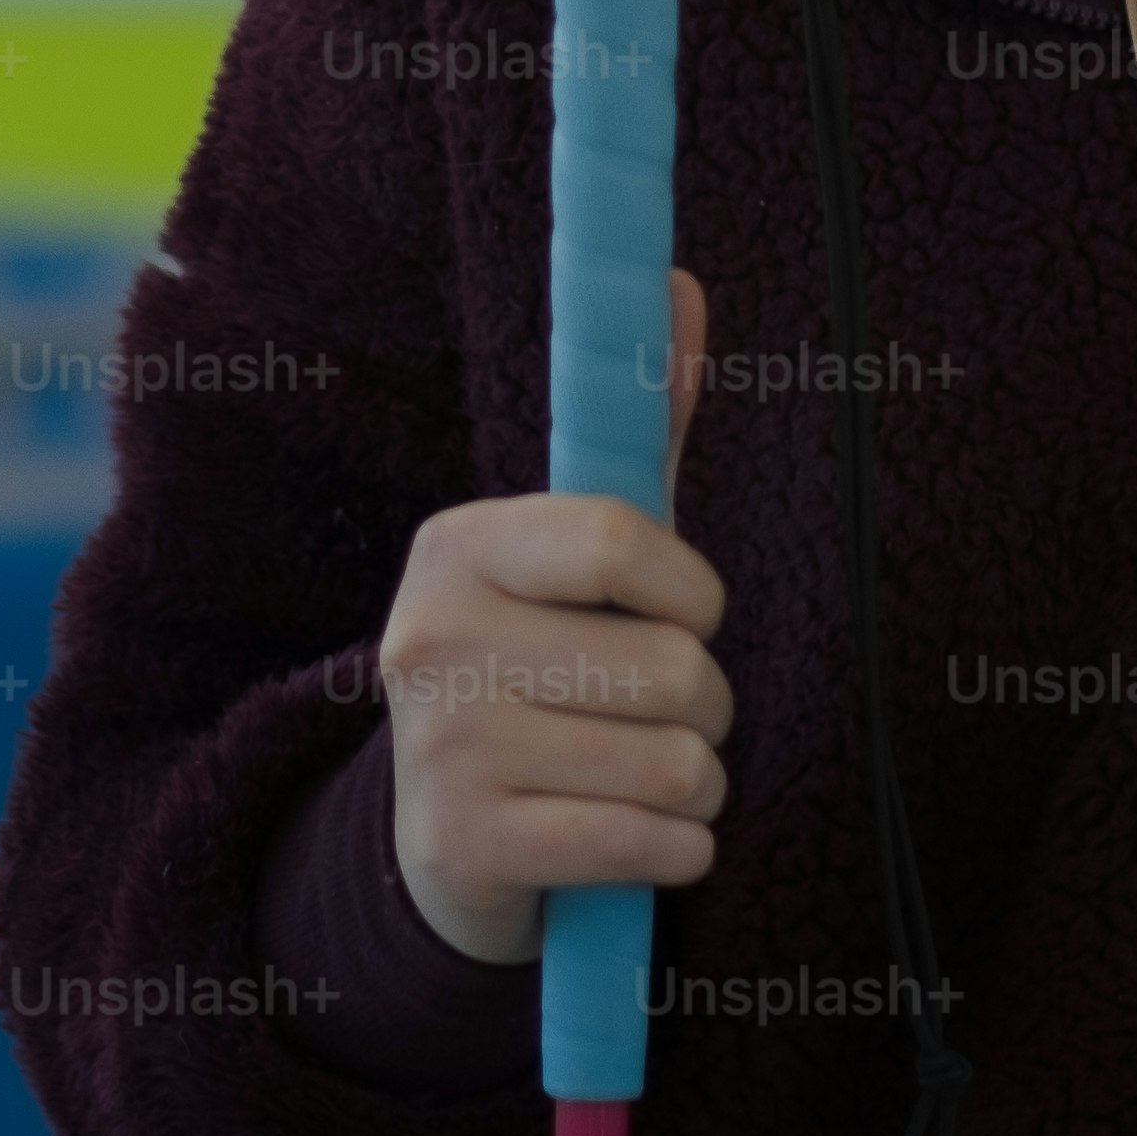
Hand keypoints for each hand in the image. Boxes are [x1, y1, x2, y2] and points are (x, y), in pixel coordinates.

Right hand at [381, 265, 724, 965]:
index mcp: (457, 547)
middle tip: (655, 716)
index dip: (693, 589)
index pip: (621, 537)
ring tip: (644, 778)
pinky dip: (677, 851)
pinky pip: (649, 847)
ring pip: (675, 762)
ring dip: (696, 785)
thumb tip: (681, 283)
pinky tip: (638, 841)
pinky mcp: (467, 848)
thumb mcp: (578, 557)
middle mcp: (431, 638)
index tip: (689, 613)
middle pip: (674, 667)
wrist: (445, 846)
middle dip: (705, 706)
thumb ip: (640, 433)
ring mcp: (442, 749)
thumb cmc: (542, 672)